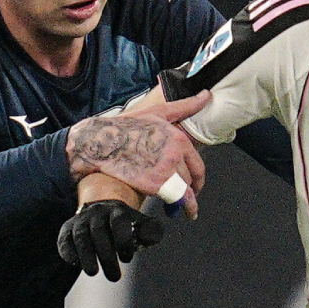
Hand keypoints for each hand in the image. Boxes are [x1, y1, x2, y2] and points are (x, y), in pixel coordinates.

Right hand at [57, 200, 164, 280]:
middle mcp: (97, 212)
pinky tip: (73, 263)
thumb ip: (152, 231)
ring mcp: (81, 220)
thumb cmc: (127, 226)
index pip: (118, 222)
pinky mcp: (67, 230)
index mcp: (117, 210)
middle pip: (99, 231)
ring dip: (87, 255)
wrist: (102, 213)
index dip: (122, 240)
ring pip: (81, 236)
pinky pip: (65, 239)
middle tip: (115, 277)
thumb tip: (150, 237)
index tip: (127, 259)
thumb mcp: (142, 226)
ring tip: (93, 272)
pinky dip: (67, 250)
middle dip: (106, 255)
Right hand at [66, 90, 209, 216]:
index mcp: (178, 138)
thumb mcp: (158, 112)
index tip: (197, 184)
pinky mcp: (154, 185)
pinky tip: (182, 212)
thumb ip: (185, 106)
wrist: (102, 143)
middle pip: (191, 178)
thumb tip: (206, 95)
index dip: (198, 177)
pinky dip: (183, 207)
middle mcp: (175, 154)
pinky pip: (175, 199)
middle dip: (191, 188)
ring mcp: (165, 170)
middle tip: (189, 194)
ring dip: (183, 197)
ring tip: (179, 203)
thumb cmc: (127, 127)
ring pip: (184, 189)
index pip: (197, 163)